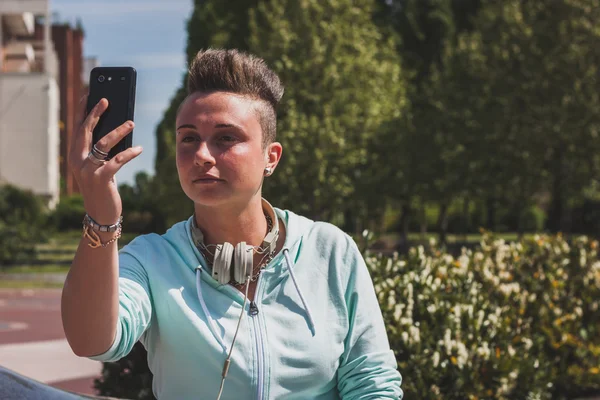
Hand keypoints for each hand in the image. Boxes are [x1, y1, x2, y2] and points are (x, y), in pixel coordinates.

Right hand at [69, 95, 142, 224]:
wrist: (101, 214)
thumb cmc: (103, 188)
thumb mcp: (100, 167)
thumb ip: (102, 152)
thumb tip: (117, 129)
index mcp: (75, 156)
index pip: (78, 129)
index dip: (83, 112)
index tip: (89, 95)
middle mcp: (77, 161)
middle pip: (86, 132)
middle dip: (95, 113)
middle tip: (107, 100)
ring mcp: (87, 170)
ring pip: (103, 143)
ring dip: (118, 131)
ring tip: (131, 123)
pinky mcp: (101, 179)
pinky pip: (117, 160)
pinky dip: (129, 153)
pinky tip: (139, 149)